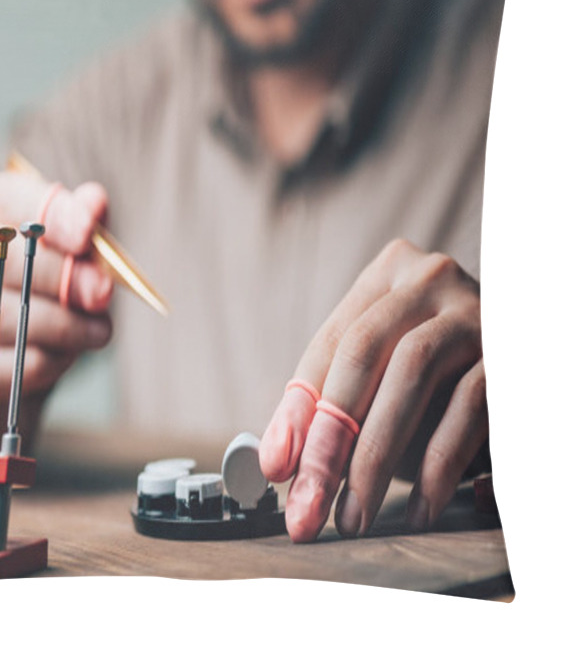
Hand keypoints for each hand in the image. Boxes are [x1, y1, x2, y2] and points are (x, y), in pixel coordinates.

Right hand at [0, 171, 113, 445]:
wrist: (3, 362)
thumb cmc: (40, 289)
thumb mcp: (66, 250)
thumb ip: (81, 223)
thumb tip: (94, 201)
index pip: (2, 199)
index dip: (49, 214)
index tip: (87, 233)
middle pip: (3, 259)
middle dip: (63, 276)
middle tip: (103, 293)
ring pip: (3, 315)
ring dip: (64, 325)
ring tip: (97, 331)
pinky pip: (4, 364)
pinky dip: (47, 361)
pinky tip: (66, 355)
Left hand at [259, 238, 486, 540]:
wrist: (516, 354)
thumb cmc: (432, 371)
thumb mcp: (378, 371)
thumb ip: (326, 407)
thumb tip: (276, 463)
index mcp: (387, 275)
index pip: (331, 345)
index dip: (298, 410)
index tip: (276, 470)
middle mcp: (430, 281)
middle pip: (362, 354)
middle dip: (329, 440)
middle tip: (307, 507)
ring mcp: (475, 313)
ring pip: (412, 375)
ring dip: (375, 457)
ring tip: (353, 518)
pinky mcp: (513, 356)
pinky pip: (469, 408)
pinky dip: (438, 465)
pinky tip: (417, 509)